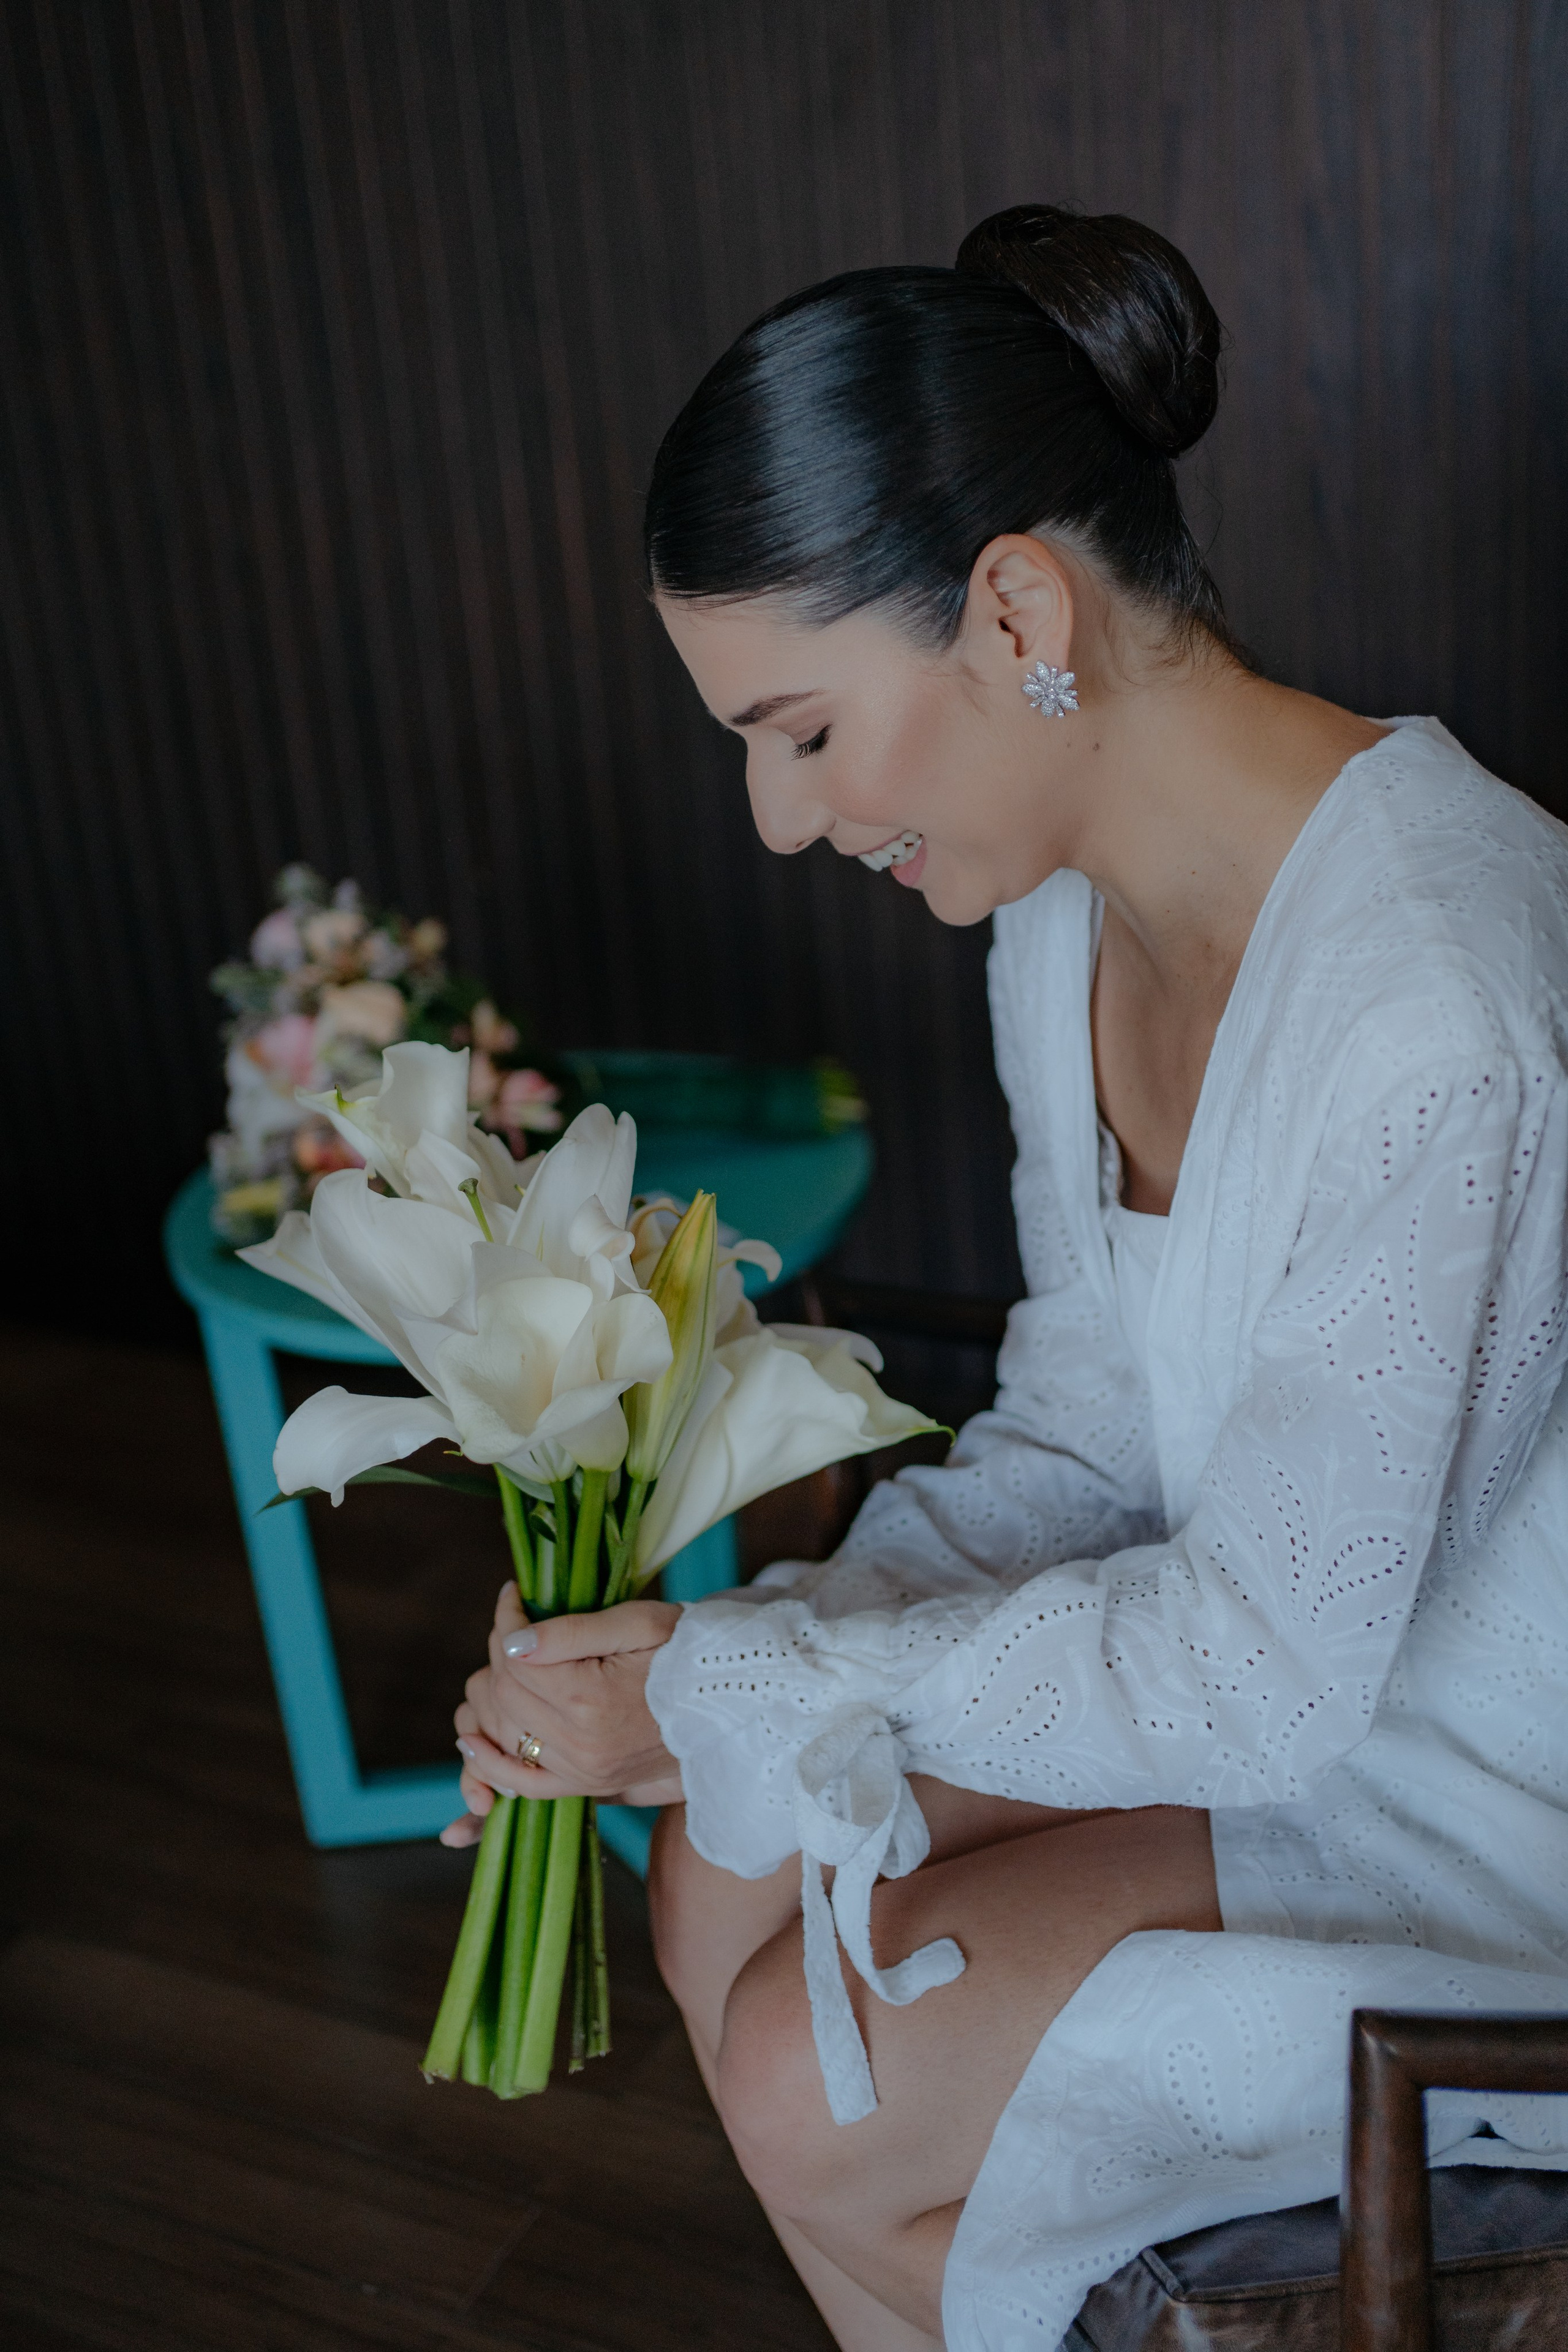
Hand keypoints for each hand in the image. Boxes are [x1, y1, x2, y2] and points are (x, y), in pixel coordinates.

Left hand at [441, 1581, 683, 1846]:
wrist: (731, 1702)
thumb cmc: (688, 1652)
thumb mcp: (638, 1624)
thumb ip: (570, 1631)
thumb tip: (511, 1642)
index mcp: (589, 1699)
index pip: (515, 1656)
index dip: (507, 1618)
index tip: (517, 1594)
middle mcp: (578, 1745)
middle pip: (503, 1692)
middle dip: (500, 1652)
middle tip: (520, 1624)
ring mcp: (581, 1773)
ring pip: (502, 1731)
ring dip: (491, 1695)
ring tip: (509, 1663)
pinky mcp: (585, 1788)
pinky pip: (520, 1784)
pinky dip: (489, 1764)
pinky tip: (471, 1740)